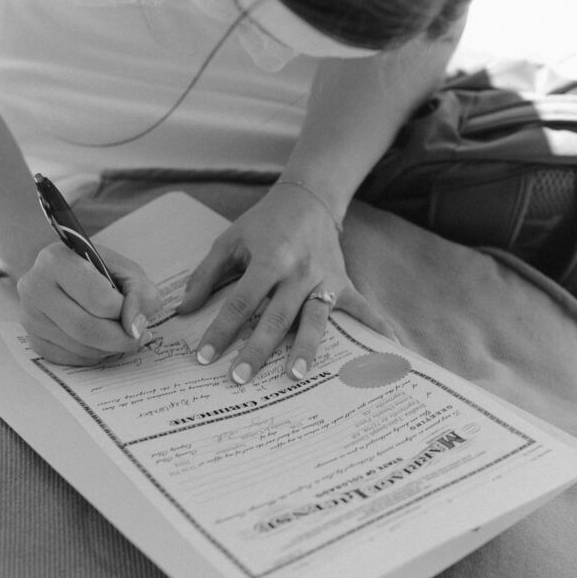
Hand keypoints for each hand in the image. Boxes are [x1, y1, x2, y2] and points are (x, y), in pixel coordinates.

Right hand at [17, 243, 162, 365]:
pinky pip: (70, 359)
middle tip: (136, 336)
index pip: (99, 300)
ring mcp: (29, 315)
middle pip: (87, 329)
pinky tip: (101, 342)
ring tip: (120, 335)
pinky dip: (94, 356)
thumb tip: (134, 327)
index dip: (124, 312)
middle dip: (120, 338)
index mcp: (57, 259)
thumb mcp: (127, 271)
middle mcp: (35, 286)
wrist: (65, 275)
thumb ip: (141, 294)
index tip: (134, 311)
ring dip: (109, 349)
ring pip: (80, 348)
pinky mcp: (33, 339)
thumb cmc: (99, 271)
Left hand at [178, 184, 393, 383]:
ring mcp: (325, 280)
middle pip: (276, 317)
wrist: (309, 198)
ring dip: (305, 348)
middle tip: (240, 378)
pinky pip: (362, 309)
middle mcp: (298, 272)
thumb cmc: (264, 223)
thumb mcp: (230, 240)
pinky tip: (391, 351)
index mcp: (269, 259)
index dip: (221, 329)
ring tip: (295, 375)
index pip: (241, 301)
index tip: (205, 357)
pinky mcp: (344, 284)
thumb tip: (185, 309)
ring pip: (314, 319)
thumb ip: (207, 274)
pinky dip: (378, 327)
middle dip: (257, 350)